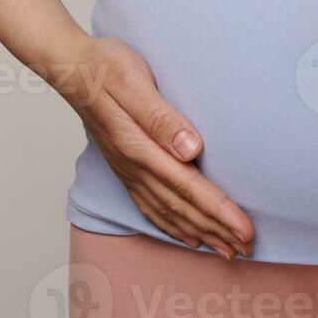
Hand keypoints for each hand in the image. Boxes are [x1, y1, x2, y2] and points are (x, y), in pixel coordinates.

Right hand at [54, 36, 254, 257]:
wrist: (70, 68)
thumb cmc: (105, 67)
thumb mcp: (134, 82)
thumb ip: (162, 118)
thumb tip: (192, 149)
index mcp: (140, 148)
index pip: (189, 187)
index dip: (219, 212)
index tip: (245, 230)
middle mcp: (134, 166)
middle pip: (182, 207)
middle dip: (217, 231)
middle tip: (247, 249)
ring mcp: (128, 170)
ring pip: (168, 212)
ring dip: (199, 233)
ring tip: (225, 250)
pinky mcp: (125, 166)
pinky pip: (150, 206)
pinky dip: (171, 225)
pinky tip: (186, 235)